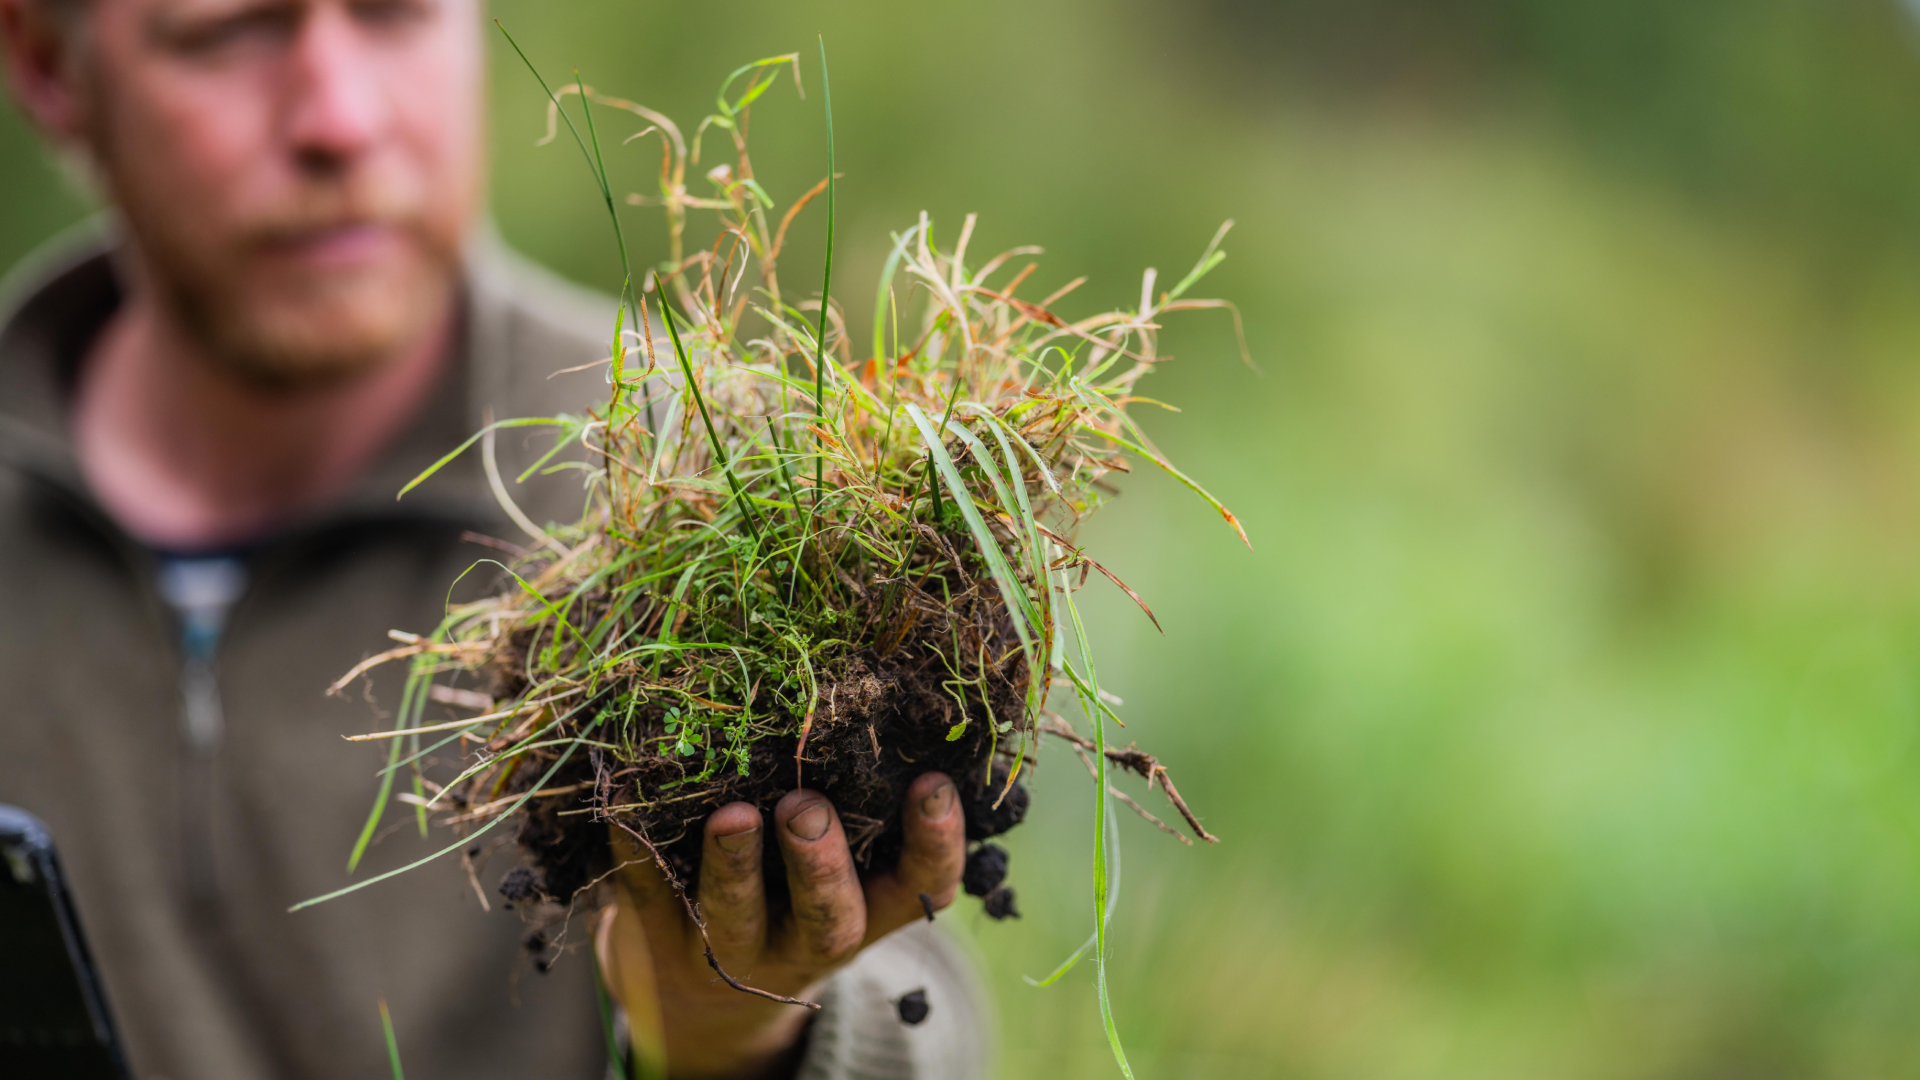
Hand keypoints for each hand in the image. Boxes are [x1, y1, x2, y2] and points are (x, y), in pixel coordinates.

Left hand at [595, 772, 965, 1079]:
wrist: (705, 1002)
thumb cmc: (794, 900)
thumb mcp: (846, 872)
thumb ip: (864, 811)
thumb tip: (882, 702)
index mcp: (866, 914)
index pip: (921, 888)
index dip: (935, 842)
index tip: (932, 783)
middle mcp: (806, 941)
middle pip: (827, 918)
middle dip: (819, 864)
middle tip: (806, 807)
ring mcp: (731, 948)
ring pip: (736, 916)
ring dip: (735, 866)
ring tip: (732, 815)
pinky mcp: (661, 940)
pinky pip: (648, 894)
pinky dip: (637, 848)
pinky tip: (631, 803)